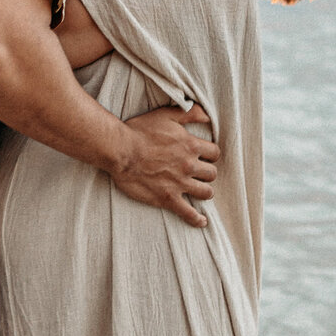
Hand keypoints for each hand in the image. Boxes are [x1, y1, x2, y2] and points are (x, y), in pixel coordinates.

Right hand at [108, 103, 218, 226]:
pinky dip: (197, 219)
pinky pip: (188, 213)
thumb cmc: (140, 131)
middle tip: (199, 173)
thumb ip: (190, 113)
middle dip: (207, 173)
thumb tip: (206, 116)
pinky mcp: (168, 198)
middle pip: (212, 174)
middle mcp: (189, 165)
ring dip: (204, 191)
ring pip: (206, 192)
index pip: (214, 153)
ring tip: (199, 191)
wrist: (120, 150)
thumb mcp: (166, 115)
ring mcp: (180, 183)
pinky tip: (202, 221)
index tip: (204, 156)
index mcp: (190, 145)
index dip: (210, 155)